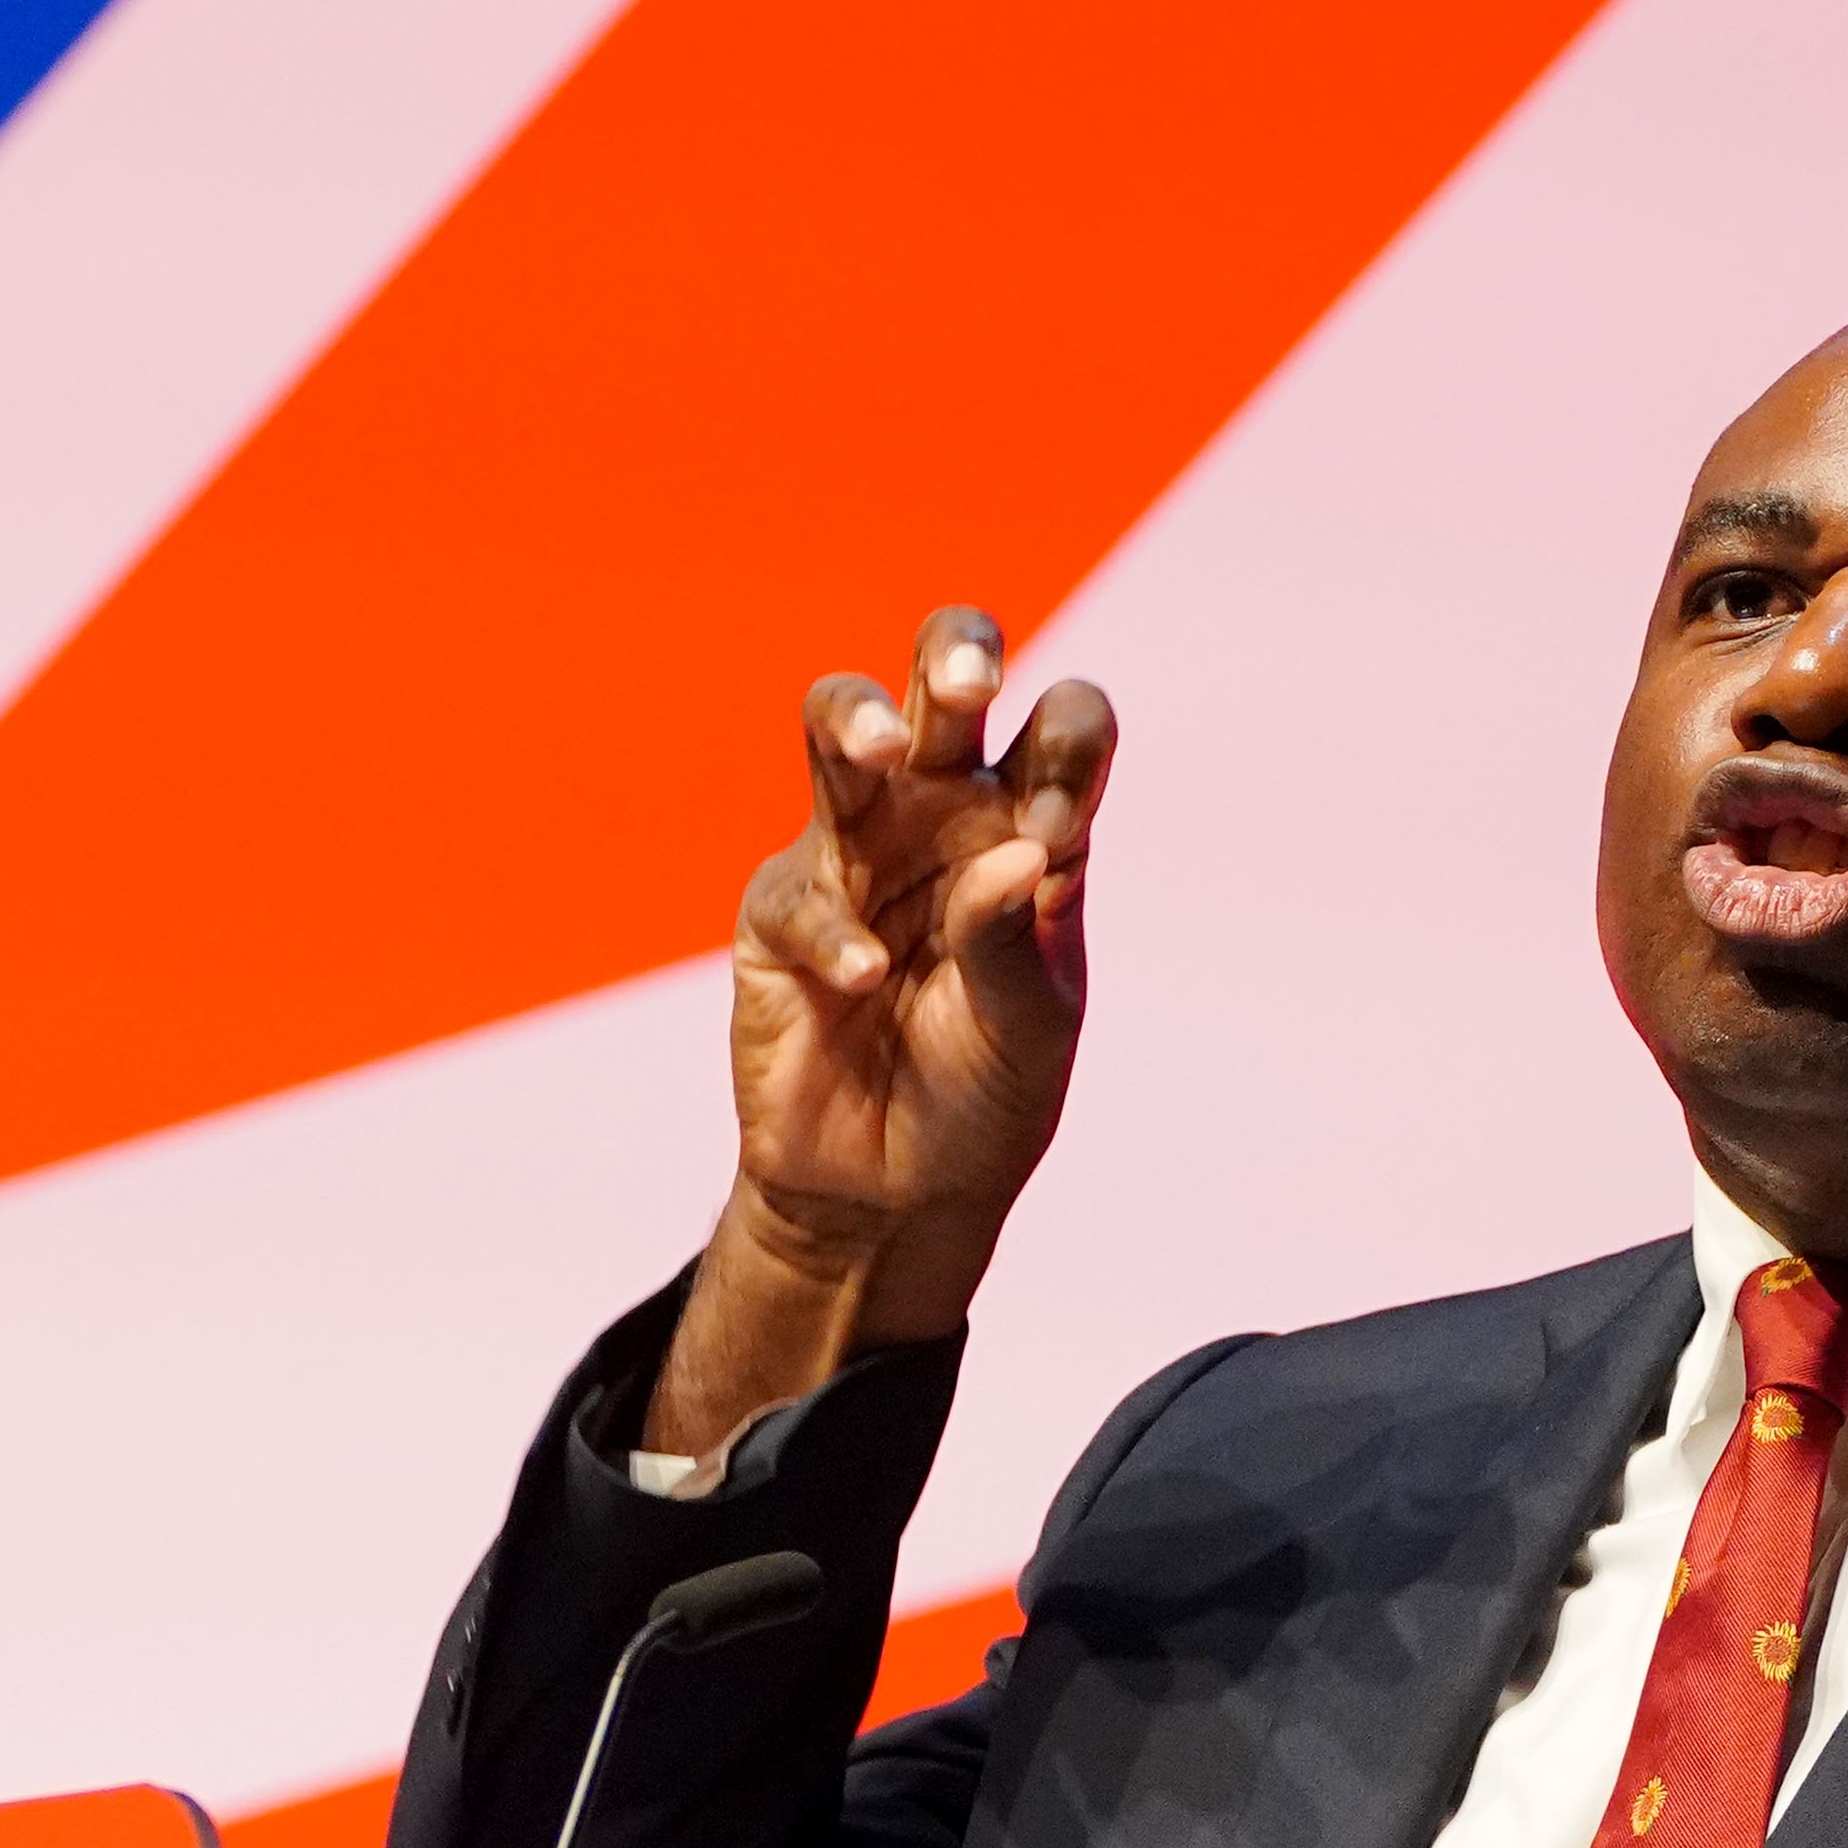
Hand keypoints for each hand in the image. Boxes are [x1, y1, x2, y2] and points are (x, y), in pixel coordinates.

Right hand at [640, 605, 1115, 1460]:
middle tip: (971, 675)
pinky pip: (801, 891)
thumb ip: (1016, 941)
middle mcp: (945, 817)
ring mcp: (856, 853)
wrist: (893, 1195)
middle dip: (956, 651)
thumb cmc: (984, 1095)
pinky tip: (865, 980)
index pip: (1063, 730)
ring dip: (857, 718)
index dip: (1067, 747)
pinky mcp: (781, 912)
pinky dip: (835, 932)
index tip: (1057, 830)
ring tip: (884, 744)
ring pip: (839, 730)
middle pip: (946, 684)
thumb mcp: (1029, 1030)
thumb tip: (1011, 852)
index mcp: (1031, 825)